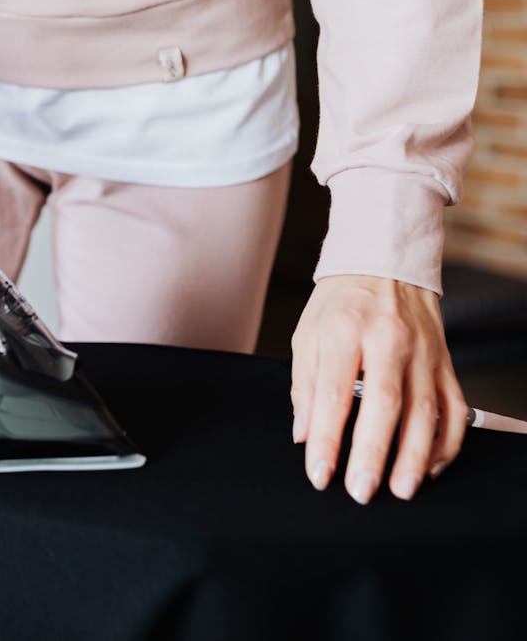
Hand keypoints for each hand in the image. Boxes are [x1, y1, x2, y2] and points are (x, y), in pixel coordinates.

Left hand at [290, 275, 464, 503]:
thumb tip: (303, 436)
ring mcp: (423, 352)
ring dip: (414, 456)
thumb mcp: (307, 334)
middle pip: (384, 404)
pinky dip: (445, 441)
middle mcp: (388, 340)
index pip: (334, 393)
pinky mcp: (445, 362)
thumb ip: (305, 386)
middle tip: (361, 492)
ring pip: (425, 410)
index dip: (326, 438)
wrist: (385, 265)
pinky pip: (454, 407)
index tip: (320, 474)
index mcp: (344, 331)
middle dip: (372, 453)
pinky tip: (428, 467)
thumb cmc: (338, 304)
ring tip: (401, 490)